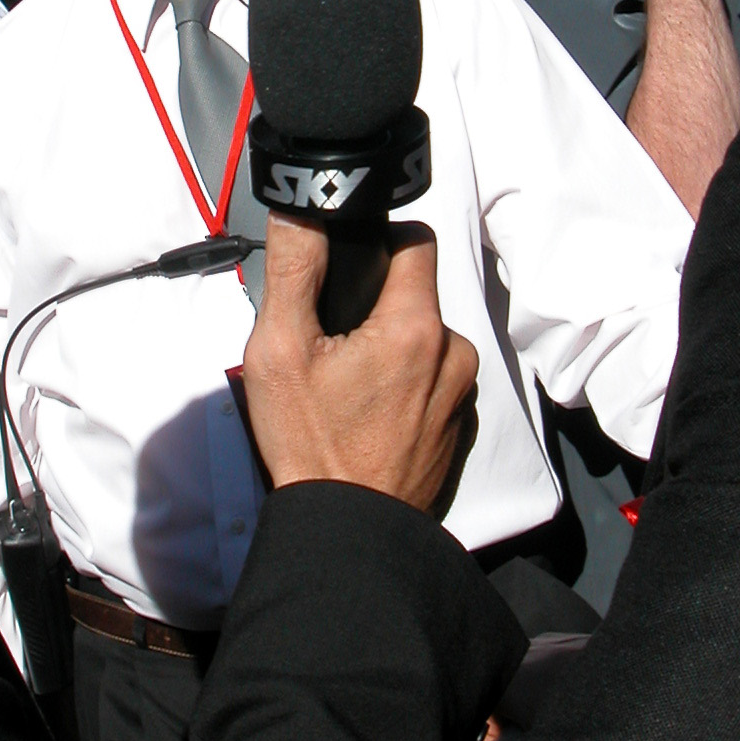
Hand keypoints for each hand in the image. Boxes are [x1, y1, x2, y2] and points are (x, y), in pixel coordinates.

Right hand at [243, 214, 476, 510]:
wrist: (348, 533)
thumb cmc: (312, 447)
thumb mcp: (279, 351)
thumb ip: (294, 269)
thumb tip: (304, 207)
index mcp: (416, 327)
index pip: (415, 241)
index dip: (377, 244)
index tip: (346, 272)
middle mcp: (453, 353)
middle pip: (415, 294)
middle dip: (374, 307)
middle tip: (331, 346)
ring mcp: (460, 392)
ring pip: (423, 337)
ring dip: (389, 348)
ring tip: (346, 387)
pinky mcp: (458, 423)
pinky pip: (433, 378)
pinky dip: (403, 384)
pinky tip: (367, 413)